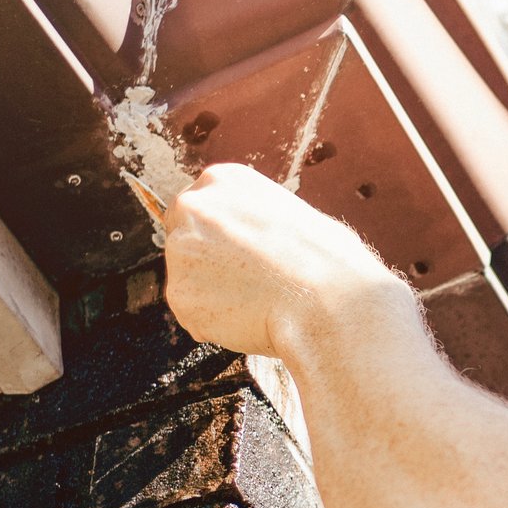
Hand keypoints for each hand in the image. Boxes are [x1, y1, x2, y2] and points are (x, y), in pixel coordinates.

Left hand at [160, 163, 406, 357]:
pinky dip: (216, 326)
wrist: (328, 299)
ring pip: (188, 282)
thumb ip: (259, 222)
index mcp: (222, 180)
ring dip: (215, 297)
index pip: (199, 209)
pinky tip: (251, 319)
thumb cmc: (328, 261)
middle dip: (208, 265)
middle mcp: (193, 207)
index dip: (221, 239)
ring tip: (259, 303)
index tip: (240, 256)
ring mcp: (180, 251)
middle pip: (184, 242)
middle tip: (247, 284)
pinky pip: (193, 316)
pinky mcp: (178, 294)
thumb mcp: (296, 215)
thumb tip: (257, 242)